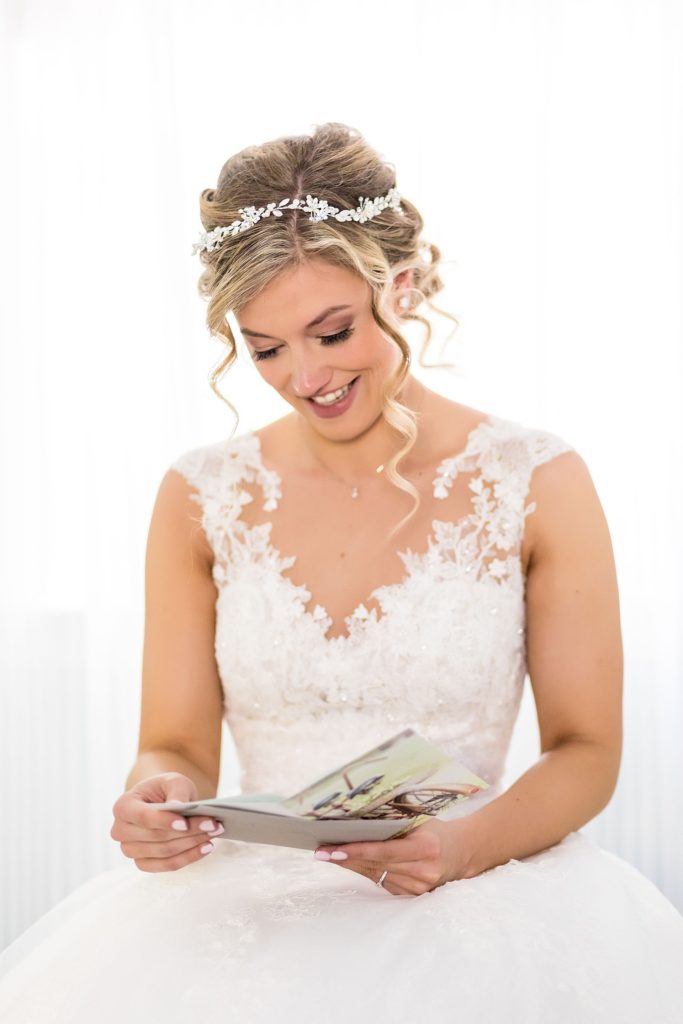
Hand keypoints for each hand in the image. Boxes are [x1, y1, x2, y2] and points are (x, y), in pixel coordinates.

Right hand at [110, 771, 224, 872]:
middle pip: (157, 837)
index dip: (164, 821)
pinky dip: (188, 857)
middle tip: (214, 824)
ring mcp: (130, 850)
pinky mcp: (143, 863)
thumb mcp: (174, 781)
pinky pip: (167, 866)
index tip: (186, 823)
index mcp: (123, 806)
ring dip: (192, 844)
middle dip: (188, 832)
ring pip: (165, 852)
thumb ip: (176, 791)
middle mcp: (121, 831)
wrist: (162, 801)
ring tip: (214, 833)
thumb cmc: (166, 789)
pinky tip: (206, 847)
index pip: (143, 817)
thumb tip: (178, 806)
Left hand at [313, 818, 473, 895]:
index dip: (356, 850)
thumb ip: (395, 822)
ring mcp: (418, 887)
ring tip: (330, 854)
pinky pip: (383, 882)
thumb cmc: (436, 829)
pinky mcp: (414, 895)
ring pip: (376, 875)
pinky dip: (367, 871)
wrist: (462, 852)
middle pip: (375, 865)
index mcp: (425, 848)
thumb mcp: (421, 820)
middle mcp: (422, 871)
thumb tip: (358, 818)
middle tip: (321, 852)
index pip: (383, 851)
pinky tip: (353, 862)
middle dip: (346, 858)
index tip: (332, 849)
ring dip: (353, 865)